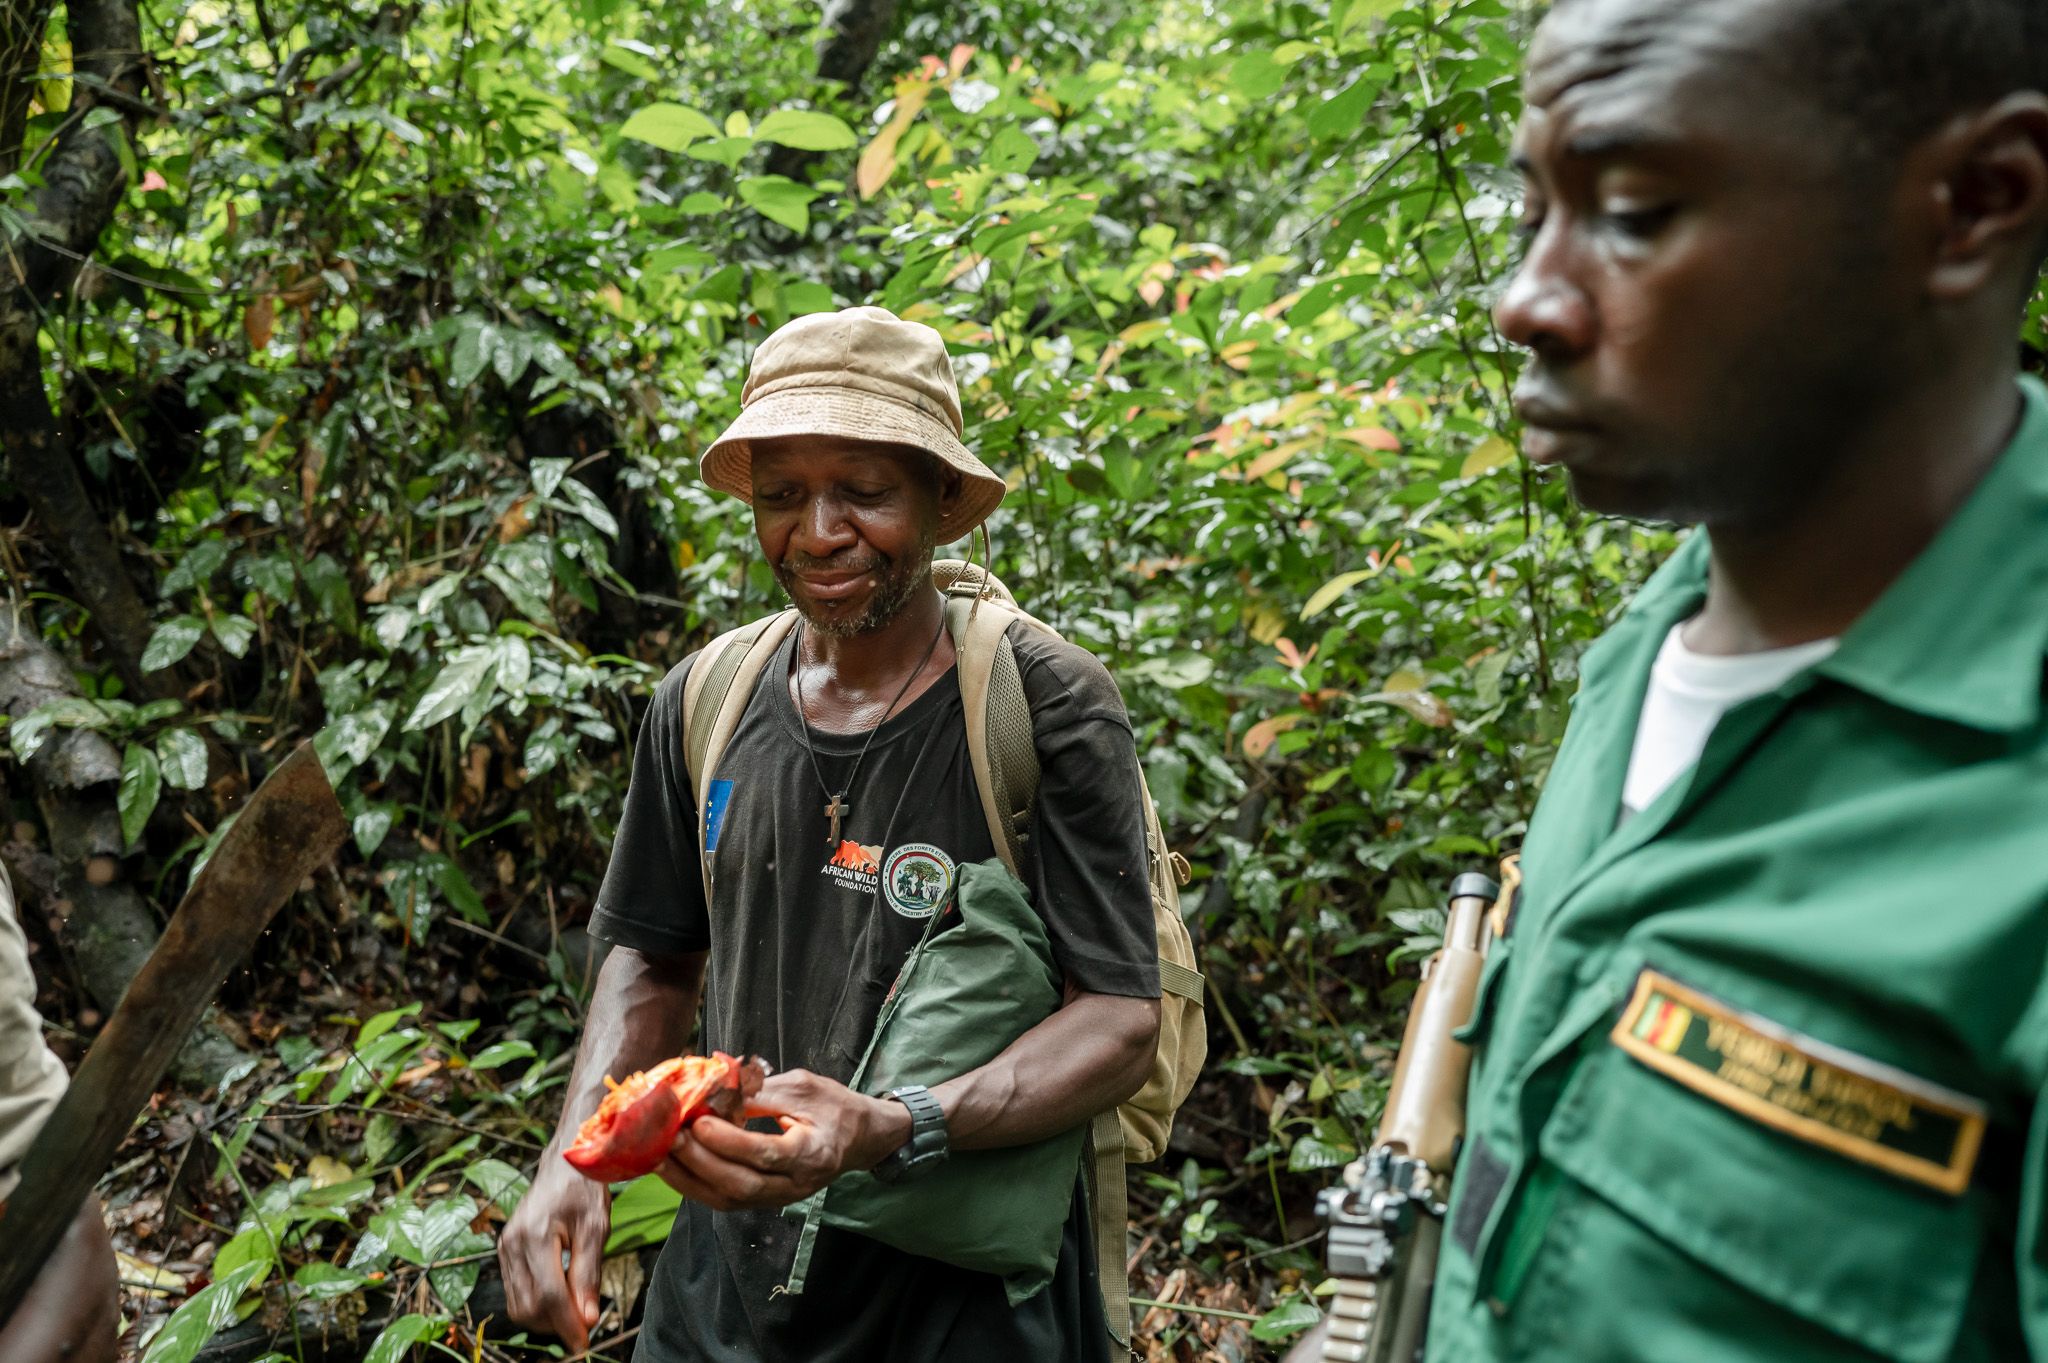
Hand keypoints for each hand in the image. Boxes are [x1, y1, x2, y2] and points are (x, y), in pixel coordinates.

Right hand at [499, 1155, 608, 1351]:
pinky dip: (535, 1304)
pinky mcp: (504, 1250)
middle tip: (584, 1327)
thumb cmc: (584, 1189)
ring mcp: (504, 1247)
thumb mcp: (596, 1228)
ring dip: (545, 1318)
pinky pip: (515, 1291)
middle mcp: (513, 1244)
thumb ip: (589, 1275)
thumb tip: (588, 1319)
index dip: (567, 1325)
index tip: (585, 1344)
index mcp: (535, 1235)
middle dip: (556, 1324)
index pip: (549, 1296)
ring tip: (574, 1313)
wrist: (564, 1162)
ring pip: (518, 1305)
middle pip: (529, 1306)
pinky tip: (559, 1298)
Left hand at [656, 1069, 912, 1210]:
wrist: (859, 1138)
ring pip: (730, 1199)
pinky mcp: (766, 1200)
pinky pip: (726, 1199)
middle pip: (743, 1185)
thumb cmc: (833, 1106)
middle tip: (670, 1137)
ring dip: (690, 1179)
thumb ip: (760, 1094)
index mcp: (814, 1152)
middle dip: (701, 1163)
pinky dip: (696, 1185)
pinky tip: (674, 1167)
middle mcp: (797, 1183)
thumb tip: (713, 1091)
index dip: (729, 1142)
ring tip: (660, 1155)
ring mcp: (781, 1197)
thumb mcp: (803, 1087)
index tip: (699, 1122)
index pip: (767, 1154)